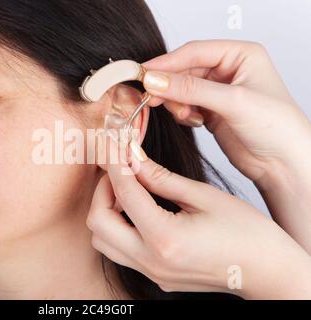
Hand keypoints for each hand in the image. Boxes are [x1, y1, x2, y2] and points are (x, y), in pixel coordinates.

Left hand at [87, 134, 310, 298]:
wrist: (266, 270)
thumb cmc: (246, 232)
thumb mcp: (203, 196)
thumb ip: (161, 178)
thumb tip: (134, 158)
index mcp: (165, 238)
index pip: (124, 193)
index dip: (115, 164)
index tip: (113, 145)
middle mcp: (151, 261)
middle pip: (98, 223)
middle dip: (102, 190)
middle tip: (119, 169)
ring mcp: (151, 273)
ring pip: (103, 241)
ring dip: (106, 211)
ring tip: (126, 188)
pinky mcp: (156, 277)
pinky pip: (120, 251)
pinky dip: (118, 227)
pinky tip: (136, 209)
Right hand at [141, 40, 310, 252]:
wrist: (283, 164)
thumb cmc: (277, 128)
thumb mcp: (233, 102)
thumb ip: (191, 90)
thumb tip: (155, 80)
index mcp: (240, 55)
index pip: (194, 52)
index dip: (167, 63)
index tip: (144, 74)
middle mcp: (228, 70)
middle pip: (184, 70)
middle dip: (169, 85)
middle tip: (150, 98)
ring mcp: (218, 91)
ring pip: (181, 89)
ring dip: (176, 102)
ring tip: (186, 116)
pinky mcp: (210, 110)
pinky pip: (184, 105)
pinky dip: (182, 113)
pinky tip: (194, 122)